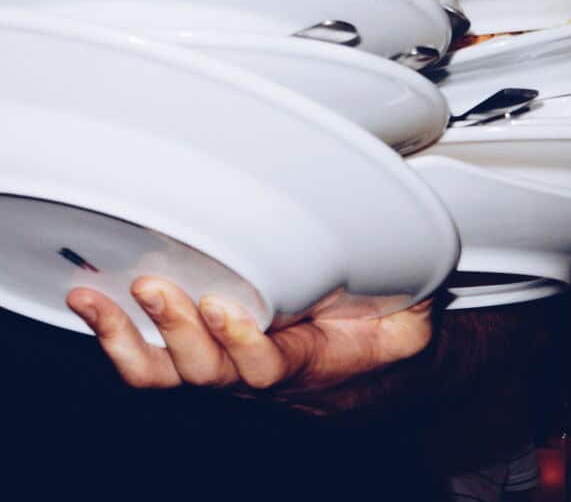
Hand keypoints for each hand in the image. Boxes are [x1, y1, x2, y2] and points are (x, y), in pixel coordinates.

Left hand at [66, 277, 433, 411]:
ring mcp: (223, 368)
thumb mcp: (408, 316)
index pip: (268, 368)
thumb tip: (409, 265)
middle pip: (207, 372)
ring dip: (130, 337)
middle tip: (158, 286)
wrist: (364, 364)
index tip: (228, 308)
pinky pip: (150, 364)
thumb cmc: (381, 333)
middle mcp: (258, 373)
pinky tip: (93, 303)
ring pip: (168, 373)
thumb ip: (406, 301)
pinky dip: (116, 338)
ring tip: (97, 298)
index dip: (243, 345)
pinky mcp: (199, 354)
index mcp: (307, 362)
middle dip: (179, 331)